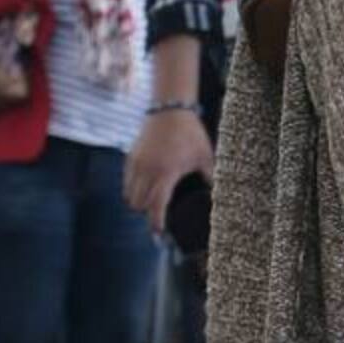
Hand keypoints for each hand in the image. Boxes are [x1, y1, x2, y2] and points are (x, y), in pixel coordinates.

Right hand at [124, 110, 214, 233]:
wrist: (170, 109)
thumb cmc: (189, 132)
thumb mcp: (205, 156)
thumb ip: (211, 176)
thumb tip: (218, 194)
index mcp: (166, 173)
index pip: (156, 206)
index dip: (156, 223)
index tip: (158, 233)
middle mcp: (147, 170)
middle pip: (138, 204)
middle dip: (146, 214)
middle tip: (157, 216)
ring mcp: (136, 163)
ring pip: (129, 195)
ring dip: (137, 203)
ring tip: (149, 205)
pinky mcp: (130, 157)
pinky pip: (126, 181)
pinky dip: (132, 189)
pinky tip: (143, 189)